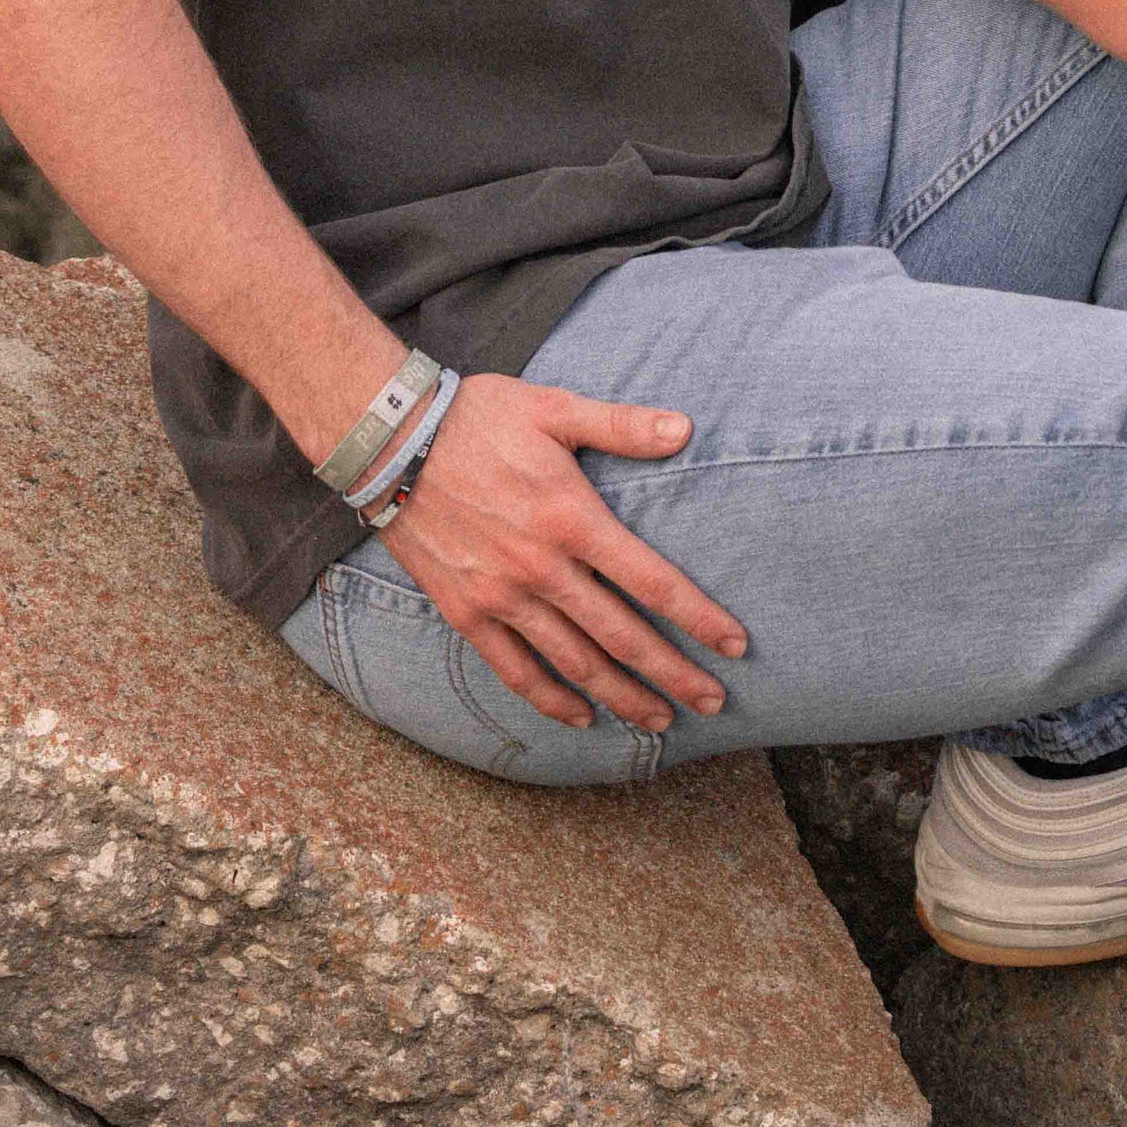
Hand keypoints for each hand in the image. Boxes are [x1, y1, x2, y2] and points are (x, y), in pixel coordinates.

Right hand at [385, 374, 744, 732]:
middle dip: (673, 673)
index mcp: (572, 518)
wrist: (391, 442)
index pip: (652, 581)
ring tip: (659, 720)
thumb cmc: (479, 417)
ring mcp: (502, 596)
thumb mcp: (555, 407)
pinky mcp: (466, 612)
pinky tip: (580, 716)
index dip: (698, 618)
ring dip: (621, 696)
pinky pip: (515, 670)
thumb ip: (622, 425)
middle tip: (713, 702)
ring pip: (575, 662)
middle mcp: (542, 568)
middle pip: (622, 636)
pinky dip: (550, 700)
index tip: (735, 646)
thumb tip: (685, 428)